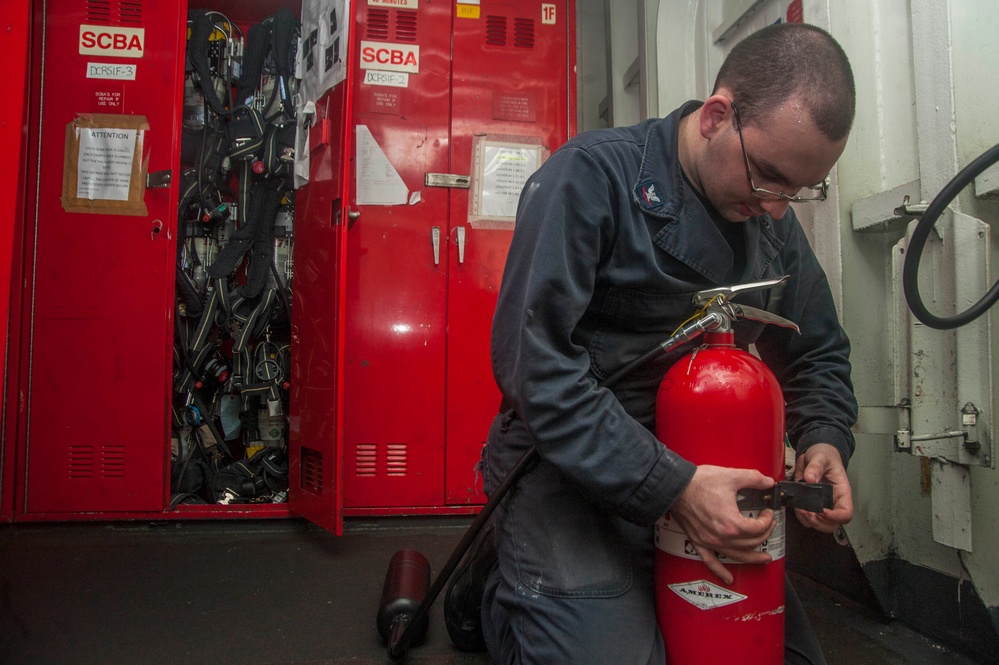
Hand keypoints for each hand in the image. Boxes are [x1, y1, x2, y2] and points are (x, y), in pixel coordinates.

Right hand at [668, 465, 776, 583]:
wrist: (675, 487)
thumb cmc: (699, 483)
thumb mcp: (731, 476)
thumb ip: (753, 478)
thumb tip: (767, 481)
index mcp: (732, 523)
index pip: (758, 528)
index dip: (768, 520)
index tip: (768, 513)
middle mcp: (722, 537)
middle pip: (751, 543)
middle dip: (764, 534)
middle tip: (768, 526)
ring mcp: (710, 542)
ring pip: (737, 556)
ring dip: (753, 558)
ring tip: (764, 558)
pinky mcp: (699, 542)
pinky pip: (711, 561)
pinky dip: (721, 571)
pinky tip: (729, 578)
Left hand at [793, 443, 852, 532]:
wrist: (816, 454)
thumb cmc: (825, 456)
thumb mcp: (820, 457)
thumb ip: (815, 467)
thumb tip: (810, 478)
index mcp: (841, 492)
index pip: (846, 513)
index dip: (835, 517)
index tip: (822, 510)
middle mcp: (833, 502)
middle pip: (832, 524)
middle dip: (819, 522)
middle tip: (808, 512)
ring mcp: (822, 504)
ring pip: (819, 524)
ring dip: (809, 520)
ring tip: (801, 510)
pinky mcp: (811, 503)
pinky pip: (807, 517)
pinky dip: (801, 516)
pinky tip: (797, 507)